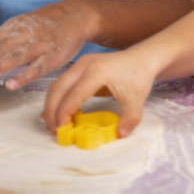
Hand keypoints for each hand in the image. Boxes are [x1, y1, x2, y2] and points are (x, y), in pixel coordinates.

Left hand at [0, 0, 96, 89]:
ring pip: (17, 56)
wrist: (77, 16)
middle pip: (2, 46)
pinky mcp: (54, 56)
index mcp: (17, 25)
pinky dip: (24, 76)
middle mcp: (26, 33)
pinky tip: (12, 84)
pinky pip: (37, 68)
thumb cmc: (48, 24)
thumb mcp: (25, 24)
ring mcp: (41, 45)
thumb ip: (5, 38)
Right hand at [41, 50, 156, 137]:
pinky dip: (57, 98)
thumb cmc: (138, 76)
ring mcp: (80, 64)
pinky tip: (57, 112)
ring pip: (57, 85)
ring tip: (53, 124)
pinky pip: (62, 83)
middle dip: (52, 110)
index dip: (65, 112)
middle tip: (52, 129)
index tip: (62, 129)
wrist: (141, 58)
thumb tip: (120, 134)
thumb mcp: (137, 100)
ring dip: (52, 104)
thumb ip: (130, 118)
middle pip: (58, 88)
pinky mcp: (79, 67)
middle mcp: (85, 65)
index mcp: (98, 71)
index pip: (74, 94)